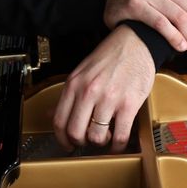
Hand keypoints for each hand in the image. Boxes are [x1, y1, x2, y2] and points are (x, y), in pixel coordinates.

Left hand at [53, 25, 154, 152]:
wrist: (135, 42)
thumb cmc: (109, 57)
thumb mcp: (81, 72)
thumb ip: (69, 94)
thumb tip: (51, 114)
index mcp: (74, 84)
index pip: (59, 120)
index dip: (62, 138)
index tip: (68, 144)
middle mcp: (88, 91)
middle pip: (75, 132)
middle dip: (80, 142)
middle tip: (87, 142)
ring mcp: (109, 98)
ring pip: (97, 137)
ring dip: (101, 143)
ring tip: (105, 135)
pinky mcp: (129, 104)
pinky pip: (120, 136)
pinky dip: (118, 145)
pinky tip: (119, 141)